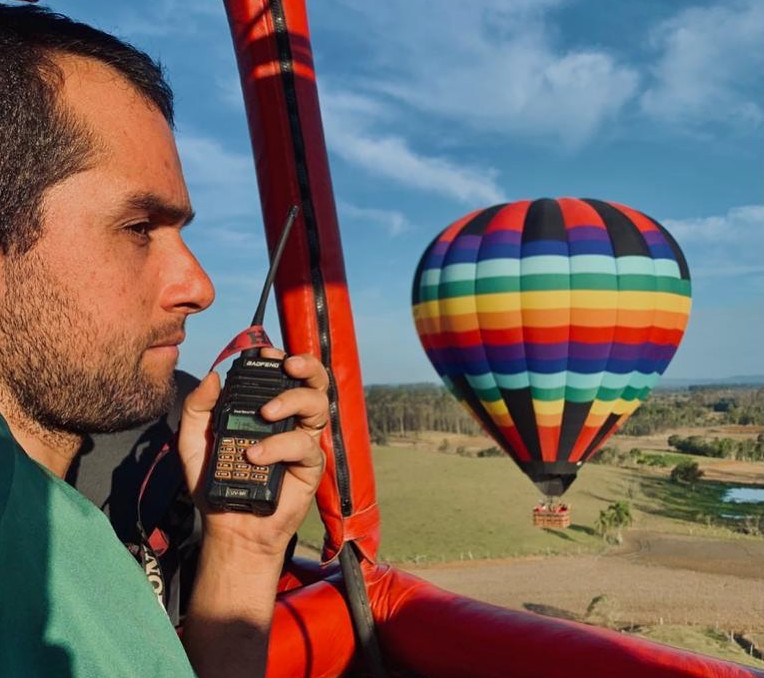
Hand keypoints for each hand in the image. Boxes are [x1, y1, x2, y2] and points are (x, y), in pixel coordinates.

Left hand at [177, 348, 327, 558]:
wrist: (229, 527)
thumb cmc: (215, 482)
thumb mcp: (194, 442)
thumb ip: (198, 408)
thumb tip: (213, 376)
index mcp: (268, 409)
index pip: (284, 374)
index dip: (281, 358)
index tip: (265, 352)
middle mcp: (290, 420)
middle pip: (315, 382)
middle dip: (307, 366)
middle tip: (287, 366)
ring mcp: (303, 441)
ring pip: (318, 405)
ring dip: (293, 400)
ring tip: (266, 412)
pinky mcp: (310, 466)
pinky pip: (304, 445)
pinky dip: (279, 446)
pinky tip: (256, 455)